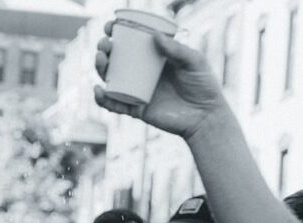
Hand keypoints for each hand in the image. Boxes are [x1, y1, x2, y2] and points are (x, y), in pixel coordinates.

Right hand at [93, 23, 226, 139]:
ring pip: (111, 80)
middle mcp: (142, 75)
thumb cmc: (203, 85)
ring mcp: (137, 92)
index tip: (109, 26)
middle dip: (104, 50)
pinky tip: (98, 90)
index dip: (116, 34)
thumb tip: (154, 36)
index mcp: (153, 59)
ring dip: (100, 69)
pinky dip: (103, 99)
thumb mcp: (193, 61)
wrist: (205, 116)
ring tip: (100, 60)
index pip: (130, 44)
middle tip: (104, 45)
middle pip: (115, 61)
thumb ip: (176, 49)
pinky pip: (115, 105)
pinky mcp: (136, 110)